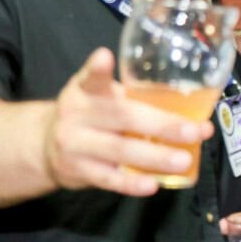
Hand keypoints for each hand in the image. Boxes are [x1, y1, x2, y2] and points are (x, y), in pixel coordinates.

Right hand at [43, 48, 213, 196]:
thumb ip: (134, 96)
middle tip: (195, 131)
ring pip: (119, 150)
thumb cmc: (91, 116)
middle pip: (123, 117)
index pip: (90, 77)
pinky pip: (109, 179)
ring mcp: (74, 144)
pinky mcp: (77, 171)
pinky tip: (154, 184)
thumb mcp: (101, 97)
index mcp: (85, 90)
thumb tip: (195, 105)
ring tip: (184, 160)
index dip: (97, 68)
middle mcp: (76, 114)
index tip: (104, 57)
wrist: (45, 146)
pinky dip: (132, 184)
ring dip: (156, 157)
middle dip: (163, 125)